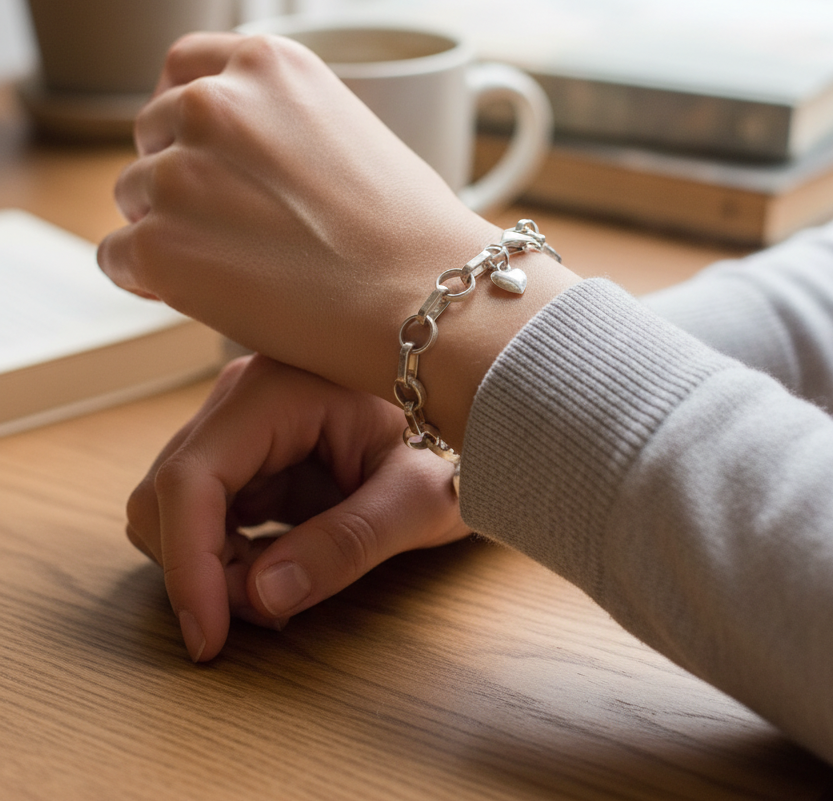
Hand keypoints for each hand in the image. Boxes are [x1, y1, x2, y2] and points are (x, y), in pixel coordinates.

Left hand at [99, 32, 578, 449]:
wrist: (430, 298)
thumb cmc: (408, 228)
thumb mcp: (343, 125)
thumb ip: (276, 117)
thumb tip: (224, 149)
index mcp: (265, 62)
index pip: (183, 68)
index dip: (189, 118)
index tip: (207, 154)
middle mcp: (213, 102)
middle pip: (153, 134)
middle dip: (179, 175)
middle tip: (235, 226)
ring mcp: (179, 173)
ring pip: (134, 196)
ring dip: (168, 227)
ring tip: (241, 265)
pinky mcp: (157, 246)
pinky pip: (118, 257)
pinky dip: (150, 280)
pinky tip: (211, 293)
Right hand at [126, 354, 467, 661]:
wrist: (473, 413)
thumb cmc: (457, 444)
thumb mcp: (420, 496)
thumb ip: (348, 542)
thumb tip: (261, 598)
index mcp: (279, 388)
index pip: (192, 476)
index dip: (188, 563)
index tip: (208, 636)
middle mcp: (242, 396)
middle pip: (168, 494)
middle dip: (201, 569)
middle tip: (269, 613)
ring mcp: (239, 422)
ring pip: (174, 508)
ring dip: (211, 566)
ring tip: (286, 587)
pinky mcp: (245, 451)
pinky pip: (203, 514)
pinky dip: (225, 557)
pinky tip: (281, 569)